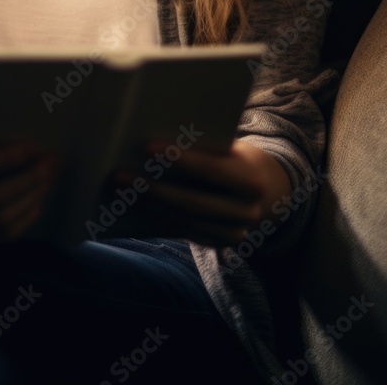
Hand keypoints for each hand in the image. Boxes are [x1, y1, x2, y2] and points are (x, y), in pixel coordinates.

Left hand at [109, 138, 291, 247]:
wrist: (267, 188)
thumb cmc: (237, 155)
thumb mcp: (231, 147)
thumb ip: (205, 148)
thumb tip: (156, 142)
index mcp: (252, 179)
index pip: (212, 169)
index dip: (180, 158)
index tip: (147, 146)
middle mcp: (246, 211)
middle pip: (192, 202)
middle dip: (153, 189)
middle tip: (120, 174)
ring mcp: (234, 233)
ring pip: (184, 220)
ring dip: (149, 204)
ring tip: (121, 188)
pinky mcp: (219, 244)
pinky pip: (184, 232)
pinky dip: (158, 217)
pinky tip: (136, 204)